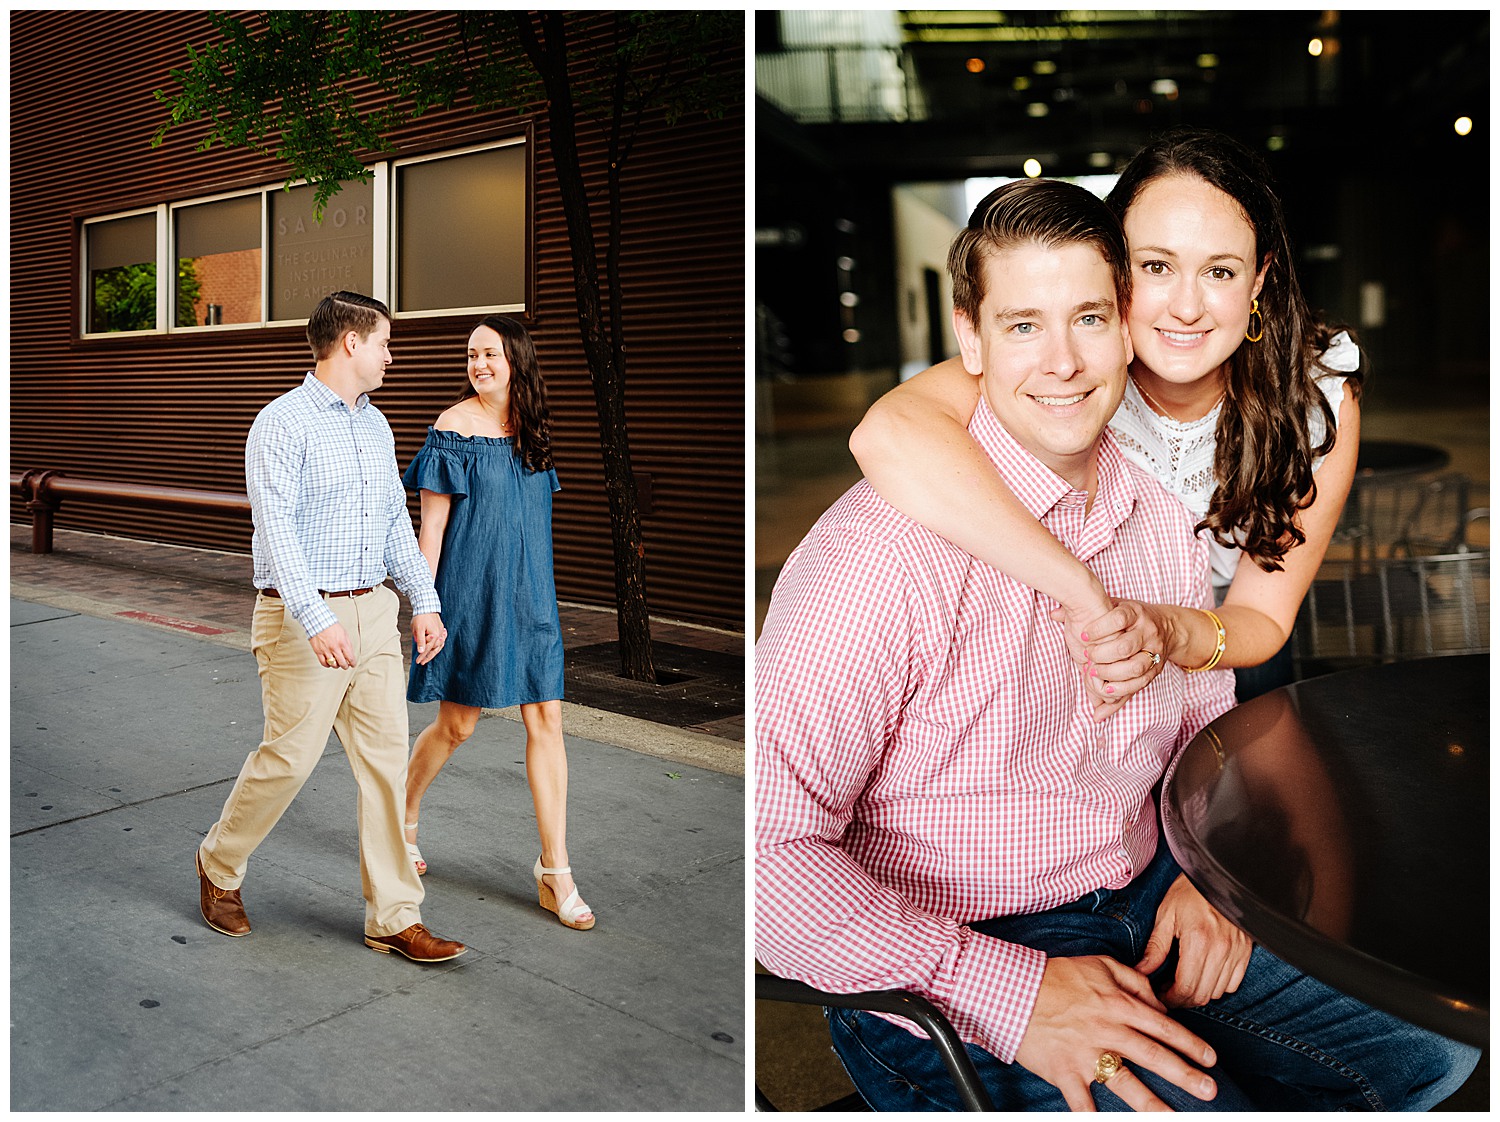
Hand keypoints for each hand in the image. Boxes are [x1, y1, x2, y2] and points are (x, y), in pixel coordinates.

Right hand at [309, 622, 354, 669]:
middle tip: (346, 666)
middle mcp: (335, 648)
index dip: (353, 663)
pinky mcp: (318, 651)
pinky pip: (323, 663)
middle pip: (342, 663)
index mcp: (343, 643)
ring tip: (337, 664)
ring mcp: (326, 650)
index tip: (353, 664)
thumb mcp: (345, 633)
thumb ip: (348, 644)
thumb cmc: (332, 626)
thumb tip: (350, 653)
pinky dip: (327, 665)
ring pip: (333, 664)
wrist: (319, 622)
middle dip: (345, 666)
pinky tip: (329, 663)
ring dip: (337, 666)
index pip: (350, 657)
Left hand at [412, 612, 446, 665]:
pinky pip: (441, 640)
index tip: (418, 661)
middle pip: (434, 649)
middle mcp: (440, 634)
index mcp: (434, 635)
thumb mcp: (418, 629)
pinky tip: (436, 647)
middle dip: (428, 656)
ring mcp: (441, 632)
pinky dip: (439, 645)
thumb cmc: (420, 617)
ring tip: (428, 657)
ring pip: (439, 646)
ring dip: (433, 652)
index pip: (427, 649)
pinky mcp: (441, 629)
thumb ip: (421, 641)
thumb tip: (421, 651)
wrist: (426, 605)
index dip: (422, 656)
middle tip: (422, 662)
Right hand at [1014, 955, 1217, 1111]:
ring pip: (1127, 1084)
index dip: (1190, 1043)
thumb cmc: (1056, 975)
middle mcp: (1107, 1031)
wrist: (1013, 989)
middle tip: (1210, 1091)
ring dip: (1153, 1105)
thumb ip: (1133, 981)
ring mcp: (1086, 1054)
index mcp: (1118, 1005)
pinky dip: (1092, 1118)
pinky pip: (1082, 1102)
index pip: (1163, 1026)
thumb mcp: (1100, 965)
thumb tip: (1158, 1002)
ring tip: (1174, 1119)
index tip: (1211, 1059)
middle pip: (1154, 1056)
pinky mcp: (1064, 1071)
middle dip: (1186, 1075)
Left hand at [1054, 599, 1170, 721]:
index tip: (1082, 637)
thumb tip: (1054, 614)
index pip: (1118, 618)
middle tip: (1087, 658)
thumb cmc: (1131, 618)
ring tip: (1092, 675)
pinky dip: (1122, 691)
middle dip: (1102, 655)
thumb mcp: (1113, 608)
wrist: (1167, 628)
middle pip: (1125, 646)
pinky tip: (1105, 692)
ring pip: (1135, 667)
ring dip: (1111, 675)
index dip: (1099, 629)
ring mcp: (1154, 651)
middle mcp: (1147, 632)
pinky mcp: (1156, 669)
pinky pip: (1141, 683)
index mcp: (1135, 613)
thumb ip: (1087, 612)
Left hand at [1138, 875, 1252, 1009]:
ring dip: (1199, 993)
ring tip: (1184, 980)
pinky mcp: (1245, 952)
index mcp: (1198, 940)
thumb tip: (1141, 971)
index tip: (1160, 994)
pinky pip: (1233, 984)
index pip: (1185, 988)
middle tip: (1168, 990)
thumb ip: (1155, 948)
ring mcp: (1236, 952)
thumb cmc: (1188, 892)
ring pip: (1217, 993)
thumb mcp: (1165, 916)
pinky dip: (1217, 986)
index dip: (1170, 998)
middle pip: (1201, 995)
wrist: (1216, 876)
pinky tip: (1203, 974)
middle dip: (1182, 999)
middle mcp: (1221, 950)